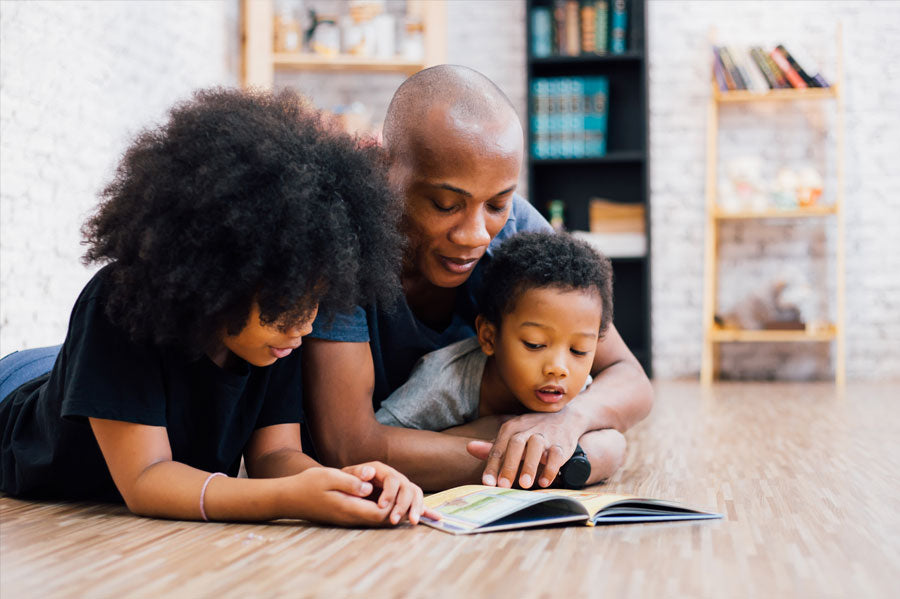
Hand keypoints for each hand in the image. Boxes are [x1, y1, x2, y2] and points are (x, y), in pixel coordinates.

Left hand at [341, 461, 439, 524]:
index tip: (381, 506)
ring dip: (416, 508)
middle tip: (394, 520)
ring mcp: (401, 488)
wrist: (347, 485)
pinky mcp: (404, 500)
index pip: (393, 480)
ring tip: (412, 522)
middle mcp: (395, 478)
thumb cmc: (346, 480)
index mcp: (383, 471)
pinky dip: (427, 511)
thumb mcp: (347, 474)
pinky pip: (418, 503)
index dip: (390, 493)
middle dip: (403, 505)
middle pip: (408, 488)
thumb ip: (356, 474)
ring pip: (416, 495)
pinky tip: (437, 518)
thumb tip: (368, 474)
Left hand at [467, 411, 581, 488]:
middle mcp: (527, 429)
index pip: (499, 447)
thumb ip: (493, 446)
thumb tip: (470, 448)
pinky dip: (551, 468)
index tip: (487, 483)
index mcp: (512, 428)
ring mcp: (545, 435)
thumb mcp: (512, 436)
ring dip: (530, 466)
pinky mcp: (561, 443)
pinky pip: (556, 454)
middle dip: (509, 465)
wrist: (564, 418)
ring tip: (524, 484)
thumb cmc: (532, 431)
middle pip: (516, 444)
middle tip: (503, 485)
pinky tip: (544, 482)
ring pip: (536, 446)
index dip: (492, 466)